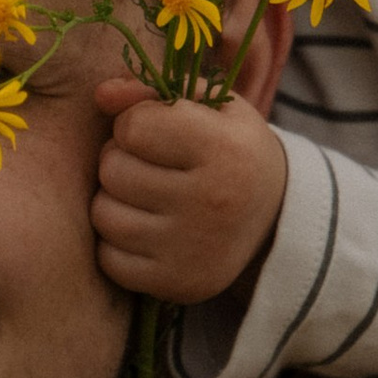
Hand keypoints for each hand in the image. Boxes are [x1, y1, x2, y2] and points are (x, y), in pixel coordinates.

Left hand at [92, 76, 288, 303]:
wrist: (276, 221)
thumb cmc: (233, 150)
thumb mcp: (211, 108)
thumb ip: (153, 92)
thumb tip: (101, 94)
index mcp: (224, 149)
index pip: (133, 127)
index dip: (136, 123)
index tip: (157, 132)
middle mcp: (211, 202)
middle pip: (113, 169)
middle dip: (122, 159)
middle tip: (151, 165)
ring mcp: (192, 249)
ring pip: (104, 214)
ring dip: (114, 199)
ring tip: (145, 195)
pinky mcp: (176, 285)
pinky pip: (108, 258)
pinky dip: (117, 242)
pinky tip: (146, 230)